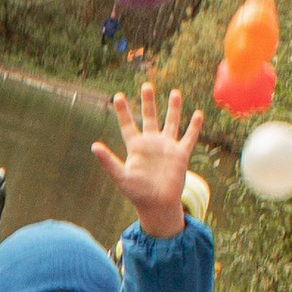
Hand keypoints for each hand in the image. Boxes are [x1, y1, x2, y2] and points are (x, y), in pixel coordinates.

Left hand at [91, 82, 199, 238]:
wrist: (158, 205)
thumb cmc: (137, 193)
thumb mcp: (121, 176)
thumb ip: (108, 161)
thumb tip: (93, 146)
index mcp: (136, 147)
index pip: (128, 125)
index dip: (123, 111)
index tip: (117, 96)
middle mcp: (151, 143)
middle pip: (150, 117)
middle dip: (148, 102)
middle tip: (146, 85)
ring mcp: (167, 147)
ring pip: (171, 123)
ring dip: (173, 108)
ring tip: (174, 92)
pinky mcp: (180, 155)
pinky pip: (188, 138)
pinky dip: (193, 126)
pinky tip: (198, 114)